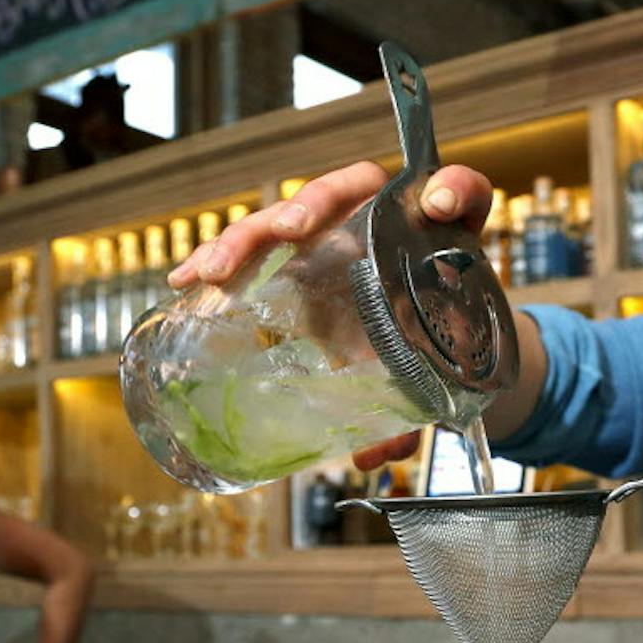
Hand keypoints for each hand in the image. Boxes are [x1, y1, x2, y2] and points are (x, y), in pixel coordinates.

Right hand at [166, 162, 496, 471]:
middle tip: (289, 231)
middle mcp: (375, 225)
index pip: (454, 193)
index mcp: (430, 240)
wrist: (421, 347)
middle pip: (342, 195)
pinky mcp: (292, 261)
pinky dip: (218, 260)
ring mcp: (328, 239)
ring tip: (215, 268)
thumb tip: (386, 452)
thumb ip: (426, 403)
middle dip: (309, 207)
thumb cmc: (431, 340)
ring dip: (245, 238)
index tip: (441, 204)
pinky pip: (253, 250)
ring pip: (284, 220)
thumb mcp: (440, 366)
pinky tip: (188, 281)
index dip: (454, 190)